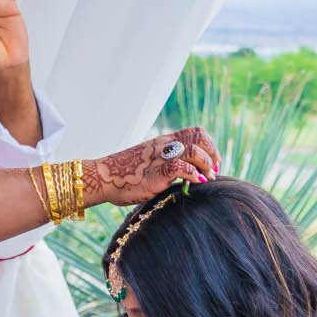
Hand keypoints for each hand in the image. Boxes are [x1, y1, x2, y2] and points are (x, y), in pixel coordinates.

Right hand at [84, 129, 219, 206]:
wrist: (103, 178)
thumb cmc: (125, 176)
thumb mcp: (149, 164)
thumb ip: (167, 166)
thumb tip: (185, 179)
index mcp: (165, 141)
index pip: (196, 133)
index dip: (210, 146)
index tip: (213, 163)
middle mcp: (165, 145)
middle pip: (200, 138)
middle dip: (213, 155)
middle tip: (214, 171)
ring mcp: (160, 158)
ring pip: (194, 151)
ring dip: (207, 165)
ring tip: (207, 178)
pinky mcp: (156, 173)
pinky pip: (181, 167)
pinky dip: (194, 175)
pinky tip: (196, 183)